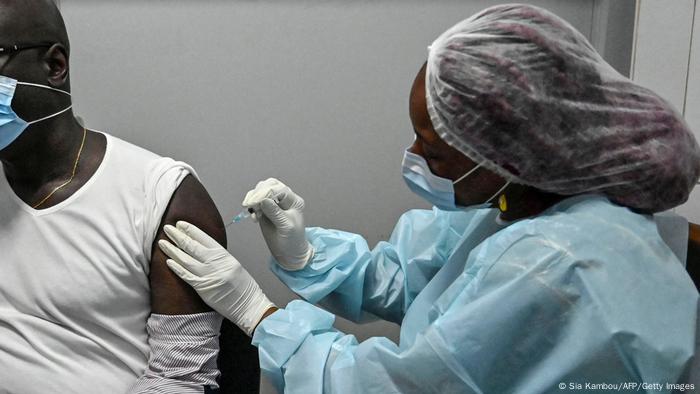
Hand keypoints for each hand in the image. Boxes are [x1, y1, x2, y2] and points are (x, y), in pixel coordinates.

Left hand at [158, 221, 274, 335]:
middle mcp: (216, 263)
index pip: (205, 239)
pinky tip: (168, 261)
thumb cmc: (244, 287)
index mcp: (225, 256)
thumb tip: (202, 250)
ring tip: (163, 243)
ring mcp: (209, 275)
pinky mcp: (203, 288)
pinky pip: (187, 276)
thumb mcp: (233, 266)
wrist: (249, 305)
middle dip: (178, 236)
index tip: (180, 224)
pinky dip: (177, 268)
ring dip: (173, 251)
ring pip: (186, 260)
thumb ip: (219, 258)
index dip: (191, 230)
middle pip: (193, 247)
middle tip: (167, 229)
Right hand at [243, 178, 313, 270]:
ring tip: (253, 211)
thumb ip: (275, 212)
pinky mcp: (264, 210)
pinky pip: (255, 202)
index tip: (254, 202)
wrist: (289, 253)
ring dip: (253, 199)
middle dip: (258, 193)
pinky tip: (254, 217)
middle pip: (268, 185)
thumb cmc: (293, 240)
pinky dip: (251, 206)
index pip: (278, 189)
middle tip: (251, 204)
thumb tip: (263, 200)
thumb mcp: (287, 226)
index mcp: (293, 201)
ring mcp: (274, 204)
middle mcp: (284, 200)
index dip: (265, 193)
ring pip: (261, 191)